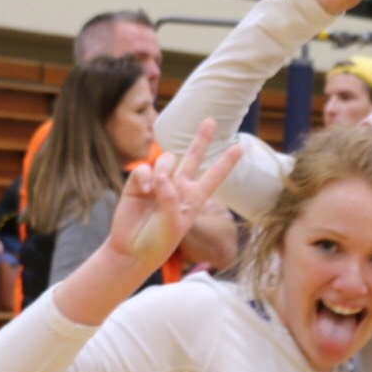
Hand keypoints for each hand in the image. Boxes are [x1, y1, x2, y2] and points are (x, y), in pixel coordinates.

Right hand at [106, 119, 243, 267]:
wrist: (131, 250)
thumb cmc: (158, 243)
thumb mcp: (173, 226)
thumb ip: (170, 199)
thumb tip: (160, 177)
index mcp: (194, 199)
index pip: (214, 177)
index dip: (226, 163)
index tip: (240, 148)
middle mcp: (178, 187)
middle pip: (193, 157)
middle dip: (201, 139)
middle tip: (210, 121)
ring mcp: (158, 184)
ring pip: (167, 160)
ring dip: (164, 168)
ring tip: (155, 188)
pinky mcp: (138, 183)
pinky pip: (144, 168)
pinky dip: (144, 176)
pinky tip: (142, 190)